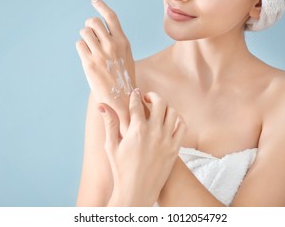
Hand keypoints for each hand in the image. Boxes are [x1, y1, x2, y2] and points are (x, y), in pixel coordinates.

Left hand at [76, 0, 135, 129]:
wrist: (122, 98)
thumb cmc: (123, 77)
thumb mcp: (126, 55)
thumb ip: (116, 41)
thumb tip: (99, 28)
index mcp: (123, 41)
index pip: (110, 17)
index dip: (101, 5)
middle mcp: (112, 45)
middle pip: (93, 21)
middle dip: (89, 25)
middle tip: (90, 33)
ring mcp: (100, 54)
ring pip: (84, 32)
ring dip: (84, 37)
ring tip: (89, 48)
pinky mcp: (89, 63)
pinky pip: (79, 45)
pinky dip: (81, 49)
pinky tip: (87, 57)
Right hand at [98, 89, 186, 205]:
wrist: (137, 191)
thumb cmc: (121, 170)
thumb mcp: (111, 146)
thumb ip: (110, 123)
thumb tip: (102, 106)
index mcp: (137, 130)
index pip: (137, 104)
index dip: (135, 95)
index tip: (135, 92)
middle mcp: (154, 132)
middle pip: (159, 102)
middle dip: (152, 96)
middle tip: (147, 98)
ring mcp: (167, 140)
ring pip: (173, 112)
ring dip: (165, 106)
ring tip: (159, 108)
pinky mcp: (175, 148)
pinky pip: (182, 126)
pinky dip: (178, 119)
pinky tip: (170, 121)